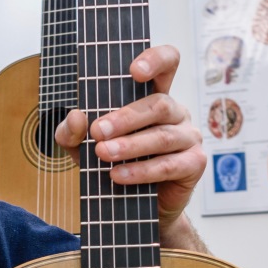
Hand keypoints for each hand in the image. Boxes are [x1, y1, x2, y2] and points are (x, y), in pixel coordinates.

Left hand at [54, 45, 206, 250]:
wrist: (135, 208)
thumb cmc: (114, 166)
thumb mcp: (84, 148)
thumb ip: (73, 133)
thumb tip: (75, 117)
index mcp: (154, 97)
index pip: (167, 64)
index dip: (156, 59)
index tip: (134, 70)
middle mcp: (176, 112)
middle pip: (158, 104)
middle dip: (125, 118)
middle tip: (97, 131)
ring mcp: (188, 137)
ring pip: (162, 136)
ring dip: (130, 146)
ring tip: (103, 154)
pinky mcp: (193, 164)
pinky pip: (168, 165)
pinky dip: (141, 171)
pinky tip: (118, 176)